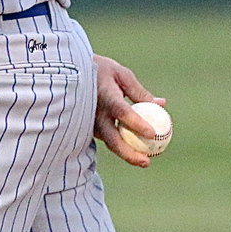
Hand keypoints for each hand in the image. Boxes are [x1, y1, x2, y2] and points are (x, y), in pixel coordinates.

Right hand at [92, 54, 167, 168]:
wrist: (69, 73)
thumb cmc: (101, 70)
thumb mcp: (122, 75)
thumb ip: (139, 92)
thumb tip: (161, 104)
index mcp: (105, 95)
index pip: (121, 111)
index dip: (136, 123)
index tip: (152, 133)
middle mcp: (95, 112)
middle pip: (111, 137)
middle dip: (129, 153)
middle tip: (147, 161)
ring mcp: (89, 122)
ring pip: (108, 142)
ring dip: (126, 153)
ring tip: (144, 161)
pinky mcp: (88, 127)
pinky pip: (106, 139)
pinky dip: (120, 146)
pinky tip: (134, 151)